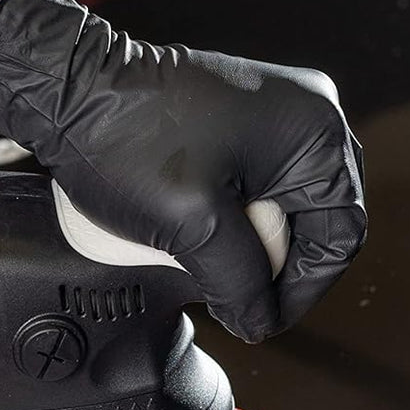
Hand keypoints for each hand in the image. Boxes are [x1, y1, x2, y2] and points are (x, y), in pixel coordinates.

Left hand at [0, 0, 366, 341]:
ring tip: (209, 268)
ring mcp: (273, 110)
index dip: (302, 290)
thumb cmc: (128, 141)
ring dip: (251, 243)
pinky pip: (254, 181)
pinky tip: (199, 235)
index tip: (260, 319)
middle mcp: (308, 114)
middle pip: (315, 220)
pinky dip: (232, 216)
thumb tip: (259, 319)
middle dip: (274, 266)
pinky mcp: (239, 115)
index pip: (340, 236)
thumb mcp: (196, 229)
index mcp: (316, 134)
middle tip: (233, 298)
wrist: (70, 90)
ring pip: (281, 204)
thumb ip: (240, 282)